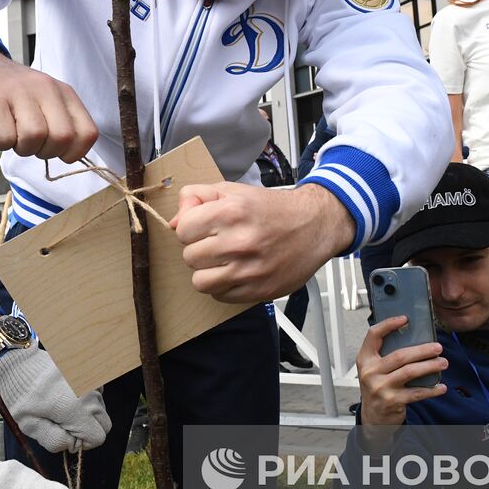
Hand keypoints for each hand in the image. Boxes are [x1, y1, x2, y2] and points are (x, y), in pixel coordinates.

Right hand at [0, 42, 97, 161]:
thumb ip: (63, 122)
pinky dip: (0, 144)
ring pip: (34, 137)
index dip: (75, 152)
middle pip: (62, 138)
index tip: (58, 152)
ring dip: (22, 148)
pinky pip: (5, 138)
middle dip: (46, 152)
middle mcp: (46, 89)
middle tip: (31, 144)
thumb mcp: (47, 100)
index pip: (88, 132)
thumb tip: (71, 156)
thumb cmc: (14, 92)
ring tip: (14, 136)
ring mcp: (20, 93)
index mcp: (64, 92)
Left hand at [0, 347, 110, 451]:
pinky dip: (88, 399)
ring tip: (63, 408)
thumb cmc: (21, 395)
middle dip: (88, 430)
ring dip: (87, 414)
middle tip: (65, 425)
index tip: (66, 436)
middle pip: (104, 423)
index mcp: (76, 409)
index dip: (83, 443)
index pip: (98, 437)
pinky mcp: (87, 371)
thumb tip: (71, 443)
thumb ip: (54, 441)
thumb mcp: (30, 425)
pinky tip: (69, 396)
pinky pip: (97, 392)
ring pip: (101, 408)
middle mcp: (89, 394)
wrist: (18, 364)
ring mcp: (90, 380)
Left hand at [171, 183, 354, 302]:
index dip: (190, 228)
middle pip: (189, 257)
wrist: (314, 226)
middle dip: (199, 250)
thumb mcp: (233, 191)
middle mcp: (239, 242)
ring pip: (200, 282)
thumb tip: (174, 222)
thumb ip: (197, 198)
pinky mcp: (258, 291)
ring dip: (208, 272)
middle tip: (218, 244)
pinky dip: (224, 287)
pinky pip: (220, 296)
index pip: (183, 230)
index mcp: (231, 212)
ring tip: (224, 261)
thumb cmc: (273, 210)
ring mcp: (249, 270)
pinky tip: (237, 272)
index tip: (204, 227)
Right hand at [355, 316, 447, 424]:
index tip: (405, 319)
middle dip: (422, 350)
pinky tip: (441, 386)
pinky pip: (417, 392)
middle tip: (438, 347)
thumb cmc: (377, 387)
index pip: (373, 335)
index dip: (389, 324)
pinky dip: (431, 389)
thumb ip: (385, 354)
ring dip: (430, 366)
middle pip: (400, 355)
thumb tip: (414, 338)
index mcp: (365, 359)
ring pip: (410, 372)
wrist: (373, 417)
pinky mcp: (392, 401)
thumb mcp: (374, 369)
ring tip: (443, 363)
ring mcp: (380, 387)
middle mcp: (370, 372)